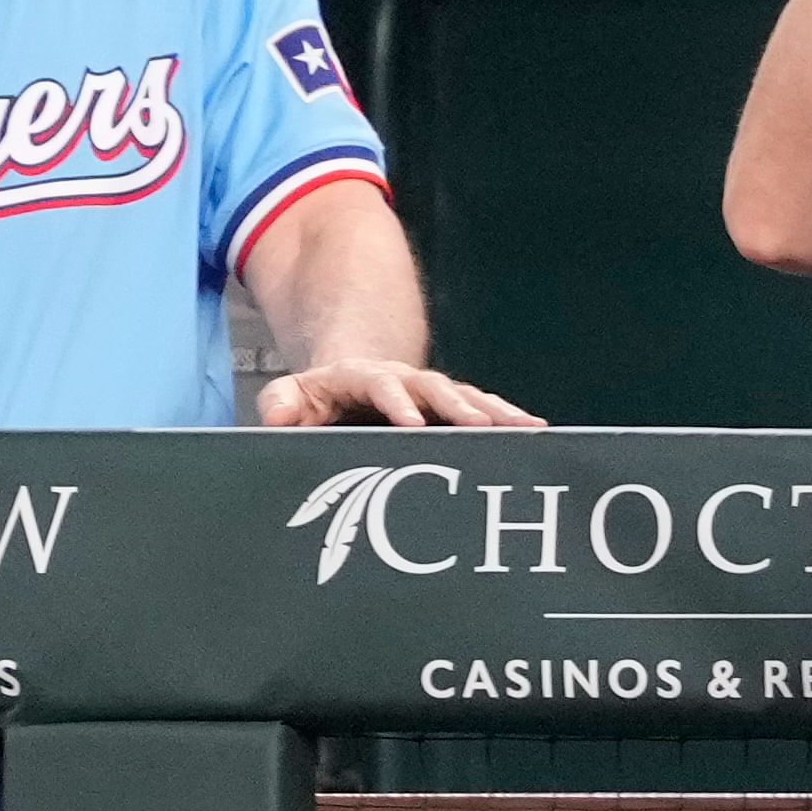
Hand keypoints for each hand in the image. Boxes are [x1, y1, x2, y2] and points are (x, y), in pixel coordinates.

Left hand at [257, 360, 544, 428]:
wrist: (347, 380)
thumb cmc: (317, 398)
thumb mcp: (292, 395)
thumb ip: (281, 402)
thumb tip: (276, 417)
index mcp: (364, 378)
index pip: (383, 387)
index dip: (398, 403)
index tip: (412, 423)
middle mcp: (405, 380)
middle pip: (437, 388)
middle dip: (460, 407)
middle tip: (481, 426)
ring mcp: (431, 392)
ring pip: (468, 397)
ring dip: (497, 412)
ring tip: (528, 428)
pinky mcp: (449, 405)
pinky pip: (482, 409)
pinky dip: (506, 418)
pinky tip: (535, 432)